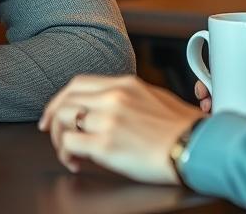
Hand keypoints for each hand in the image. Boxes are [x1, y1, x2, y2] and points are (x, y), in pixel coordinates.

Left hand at [39, 75, 202, 184]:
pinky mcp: (106, 144)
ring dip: (59, 138)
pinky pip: (70, 144)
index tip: (55, 111)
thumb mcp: (155, 98)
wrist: (196, 146)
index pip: (78, 83)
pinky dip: (66, 154)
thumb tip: (110, 108)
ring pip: (62, 120)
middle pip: (65, 100)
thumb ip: (129, 98)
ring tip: (68, 153)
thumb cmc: (183, 129)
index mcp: (125, 84)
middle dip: (52, 117)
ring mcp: (108, 119)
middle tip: (49, 131)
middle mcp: (113, 97)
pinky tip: (76, 162)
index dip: (61, 98)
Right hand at [194, 35, 245, 114]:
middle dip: (210, 79)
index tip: (207, 66)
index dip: (217, 53)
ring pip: (238, 88)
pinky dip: (241, 113)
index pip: (240, 42)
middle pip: (232, 68)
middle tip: (203, 92)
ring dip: (221, 97)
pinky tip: (232, 121)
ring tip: (210, 108)